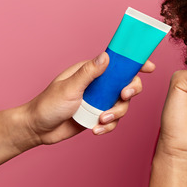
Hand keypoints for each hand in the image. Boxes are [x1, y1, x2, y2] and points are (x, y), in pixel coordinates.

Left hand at [23, 52, 154, 145]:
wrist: (37, 130)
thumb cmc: (47, 105)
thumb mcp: (69, 87)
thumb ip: (89, 73)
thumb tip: (106, 56)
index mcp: (90, 72)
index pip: (116, 63)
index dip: (134, 63)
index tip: (148, 67)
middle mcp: (98, 85)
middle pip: (126, 84)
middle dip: (130, 91)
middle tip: (124, 95)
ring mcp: (99, 101)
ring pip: (122, 105)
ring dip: (116, 113)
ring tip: (101, 120)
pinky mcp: (97, 117)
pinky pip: (113, 121)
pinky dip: (108, 126)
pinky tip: (95, 130)